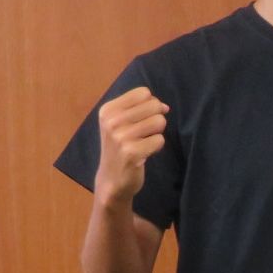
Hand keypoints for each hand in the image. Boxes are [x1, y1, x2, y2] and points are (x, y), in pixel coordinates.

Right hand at [95, 86, 168, 206]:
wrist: (112, 179)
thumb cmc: (120, 147)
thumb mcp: (120, 123)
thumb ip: (140, 109)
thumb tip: (165, 107)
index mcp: (108, 110)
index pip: (143, 93)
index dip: (151, 105)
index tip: (143, 118)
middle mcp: (112, 121)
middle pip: (154, 105)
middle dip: (156, 118)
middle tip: (145, 133)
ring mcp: (120, 137)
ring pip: (159, 122)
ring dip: (157, 133)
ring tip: (144, 142)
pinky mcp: (132, 152)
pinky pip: (160, 140)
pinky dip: (156, 147)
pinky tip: (144, 153)